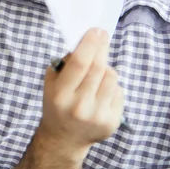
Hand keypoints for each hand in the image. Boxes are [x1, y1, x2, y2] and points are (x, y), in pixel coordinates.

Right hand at [36, 28, 123, 161]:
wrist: (64, 137)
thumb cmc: (57, 104)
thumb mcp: (51, 83)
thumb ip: (65, 64)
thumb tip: (86, 43)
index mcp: (61, 94)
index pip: (80, 64)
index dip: (89, 44)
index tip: (95, 30)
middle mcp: (79, 106)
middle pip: (98, 68)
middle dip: (101, 48)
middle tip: (101, 35)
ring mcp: (97, 115)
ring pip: (112, 78)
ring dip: (106, 68)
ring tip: (96, 72)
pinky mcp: (112, 122)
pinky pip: (118, 92)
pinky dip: (111, 86)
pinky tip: (100, 91)